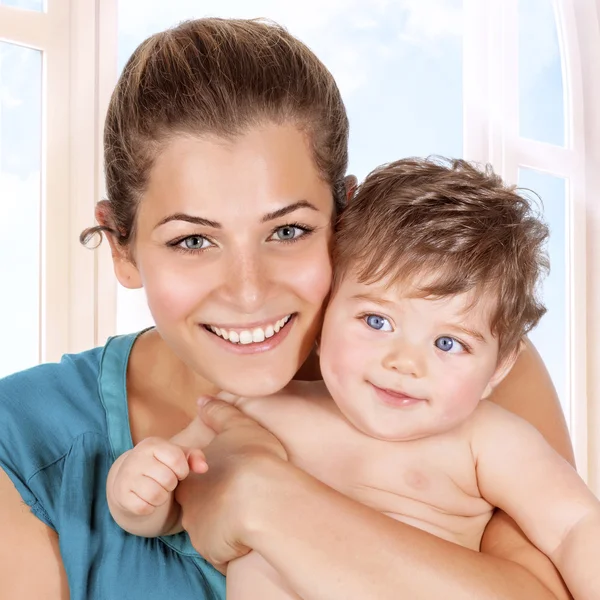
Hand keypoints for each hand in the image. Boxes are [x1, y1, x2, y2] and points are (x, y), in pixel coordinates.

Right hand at [110, 437, 207, 516]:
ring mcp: (126, 476)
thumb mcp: (178, 457)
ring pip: (156, 495)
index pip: (177, 459)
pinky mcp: (121, 496)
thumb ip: (195, 457)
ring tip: (158, 490)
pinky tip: (148, 500)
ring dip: (162, 497)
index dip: (182, 470)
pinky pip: (144, 508)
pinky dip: (150, 508)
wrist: (129, 480)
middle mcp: (136, 457)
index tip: (178, 472)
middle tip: (166, 482)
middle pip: (168, 479)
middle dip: (171, 484)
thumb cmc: (161, 466)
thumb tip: (204, 468)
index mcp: (152, 444)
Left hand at [175, 397, 287, 569]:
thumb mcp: (238, 425)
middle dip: (219, 505)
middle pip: (200, 508)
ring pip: (211, 530)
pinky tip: (254, 531)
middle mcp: (189, 505)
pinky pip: (222, 550)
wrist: (264, 498)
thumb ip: (219, 412)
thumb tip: (203, 399)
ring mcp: (198, 531)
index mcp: (192, 476)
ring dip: (227, 526)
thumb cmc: (253, 459)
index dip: (218, 480)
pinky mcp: (212, 551)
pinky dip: (236, 544)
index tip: (238, 478)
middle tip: (246, 497)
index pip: (197, 482)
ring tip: (254, 515)